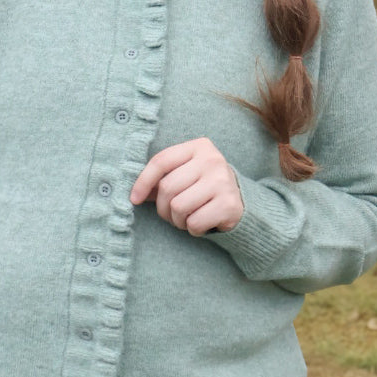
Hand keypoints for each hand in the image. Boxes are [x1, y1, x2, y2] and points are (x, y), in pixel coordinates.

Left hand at [129, 137, 243, 235]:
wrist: (241, 201)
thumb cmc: (204, 186)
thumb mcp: (186, 173)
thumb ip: (162, 178)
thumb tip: (136, 194)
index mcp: (199, 147)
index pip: (161, 161)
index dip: (143, 182)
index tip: (135, 199)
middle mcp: (212, 160)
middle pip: (167, 187)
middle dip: (163, 207)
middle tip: (172, 213)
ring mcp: (222, 182)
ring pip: (178, 207)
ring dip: (177, 220)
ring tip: (188, 218)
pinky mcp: (229, 204)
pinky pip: (194, 223)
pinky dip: (193, 229)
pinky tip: (202, 223)